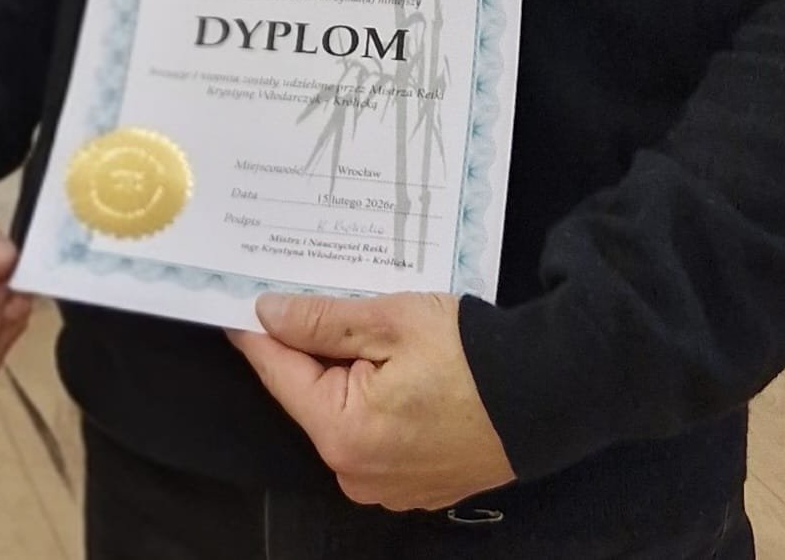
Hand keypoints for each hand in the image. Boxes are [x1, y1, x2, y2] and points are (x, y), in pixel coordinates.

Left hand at [228, 290, 514, 511]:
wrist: (547, 395)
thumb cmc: (470, 354)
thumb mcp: (392, 320)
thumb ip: (323, 321)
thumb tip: (268, 314)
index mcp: (343, 432)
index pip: (279, 374)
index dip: (258, 333)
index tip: (237, 302)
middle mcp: (355, 472)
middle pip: (312, 396)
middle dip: (312, 349)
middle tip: (317, 298)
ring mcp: (385, 486)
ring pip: (343, 415)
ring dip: (347, 375)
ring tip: (370, 331)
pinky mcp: (413, 485)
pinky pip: (374, 436)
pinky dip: (376, 402)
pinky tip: (400, 370)